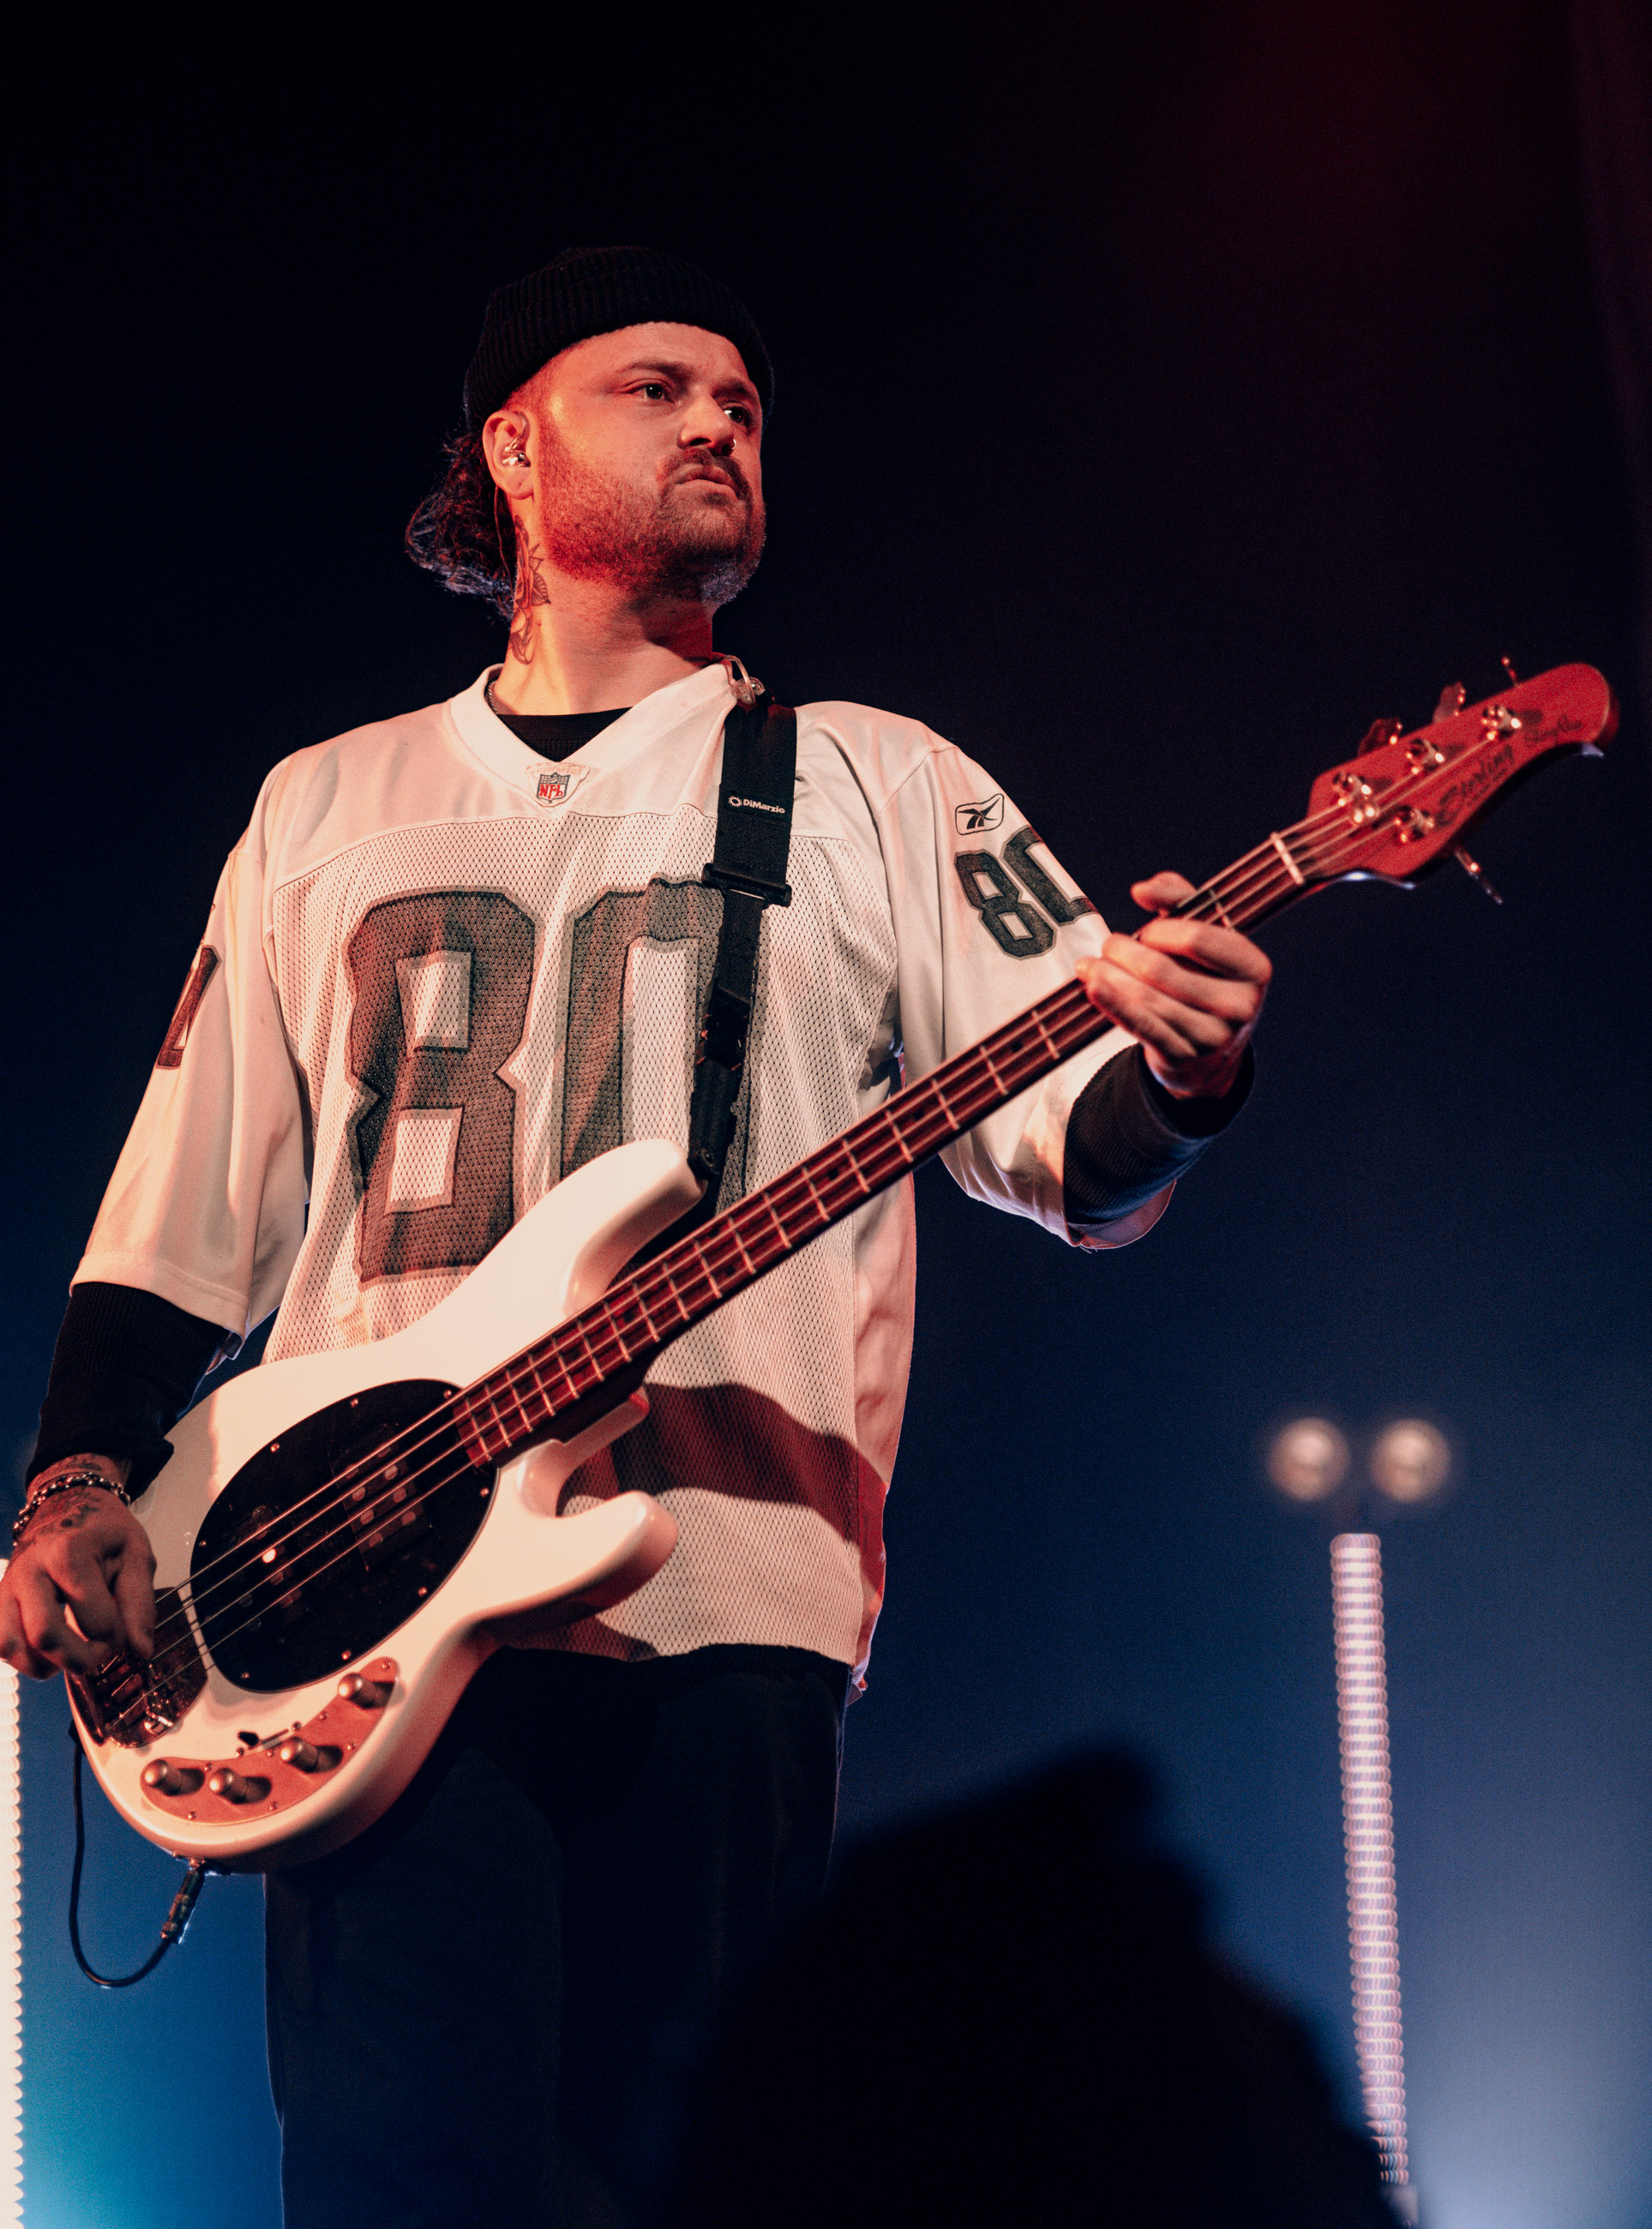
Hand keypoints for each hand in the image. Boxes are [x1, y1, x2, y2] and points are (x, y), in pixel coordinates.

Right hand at [0, 1460, 155, 1680]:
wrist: (67, 1504)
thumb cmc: (104, 1531)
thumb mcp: (136, 1555)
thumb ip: (139, 1605)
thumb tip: (141, 1652)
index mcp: (69, 1553)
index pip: (95, 1620)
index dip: (115, 1638)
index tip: (123, 1631)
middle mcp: (30, 1569)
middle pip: (45, 1635)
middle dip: (79, 1659)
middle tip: (98, 1652)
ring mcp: (8, 1585)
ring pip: (10, 1645)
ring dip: (44, 1665)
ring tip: (70, 1654)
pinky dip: (22, 1659)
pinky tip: (48, 1652)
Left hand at [1074, 871, 1271, 1101]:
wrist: (1211, 1052)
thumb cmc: (1206, 981)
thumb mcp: (1205, 935)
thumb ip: (1178, 898)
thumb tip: (1144, 890)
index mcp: (1253, 967)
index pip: (1198, 939)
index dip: (1161, 931)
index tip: (1146, 931)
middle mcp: (1240, 1005)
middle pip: (1163, 970)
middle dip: (1125, 952)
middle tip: (1110, 946)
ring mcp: (1213, 1036)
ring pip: (1147, 998)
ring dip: (1109, 977)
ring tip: (1090, 965)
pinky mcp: (1184, 1057)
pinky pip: (1140, 1026)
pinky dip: (1112, 1003)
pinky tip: (1094, 987)